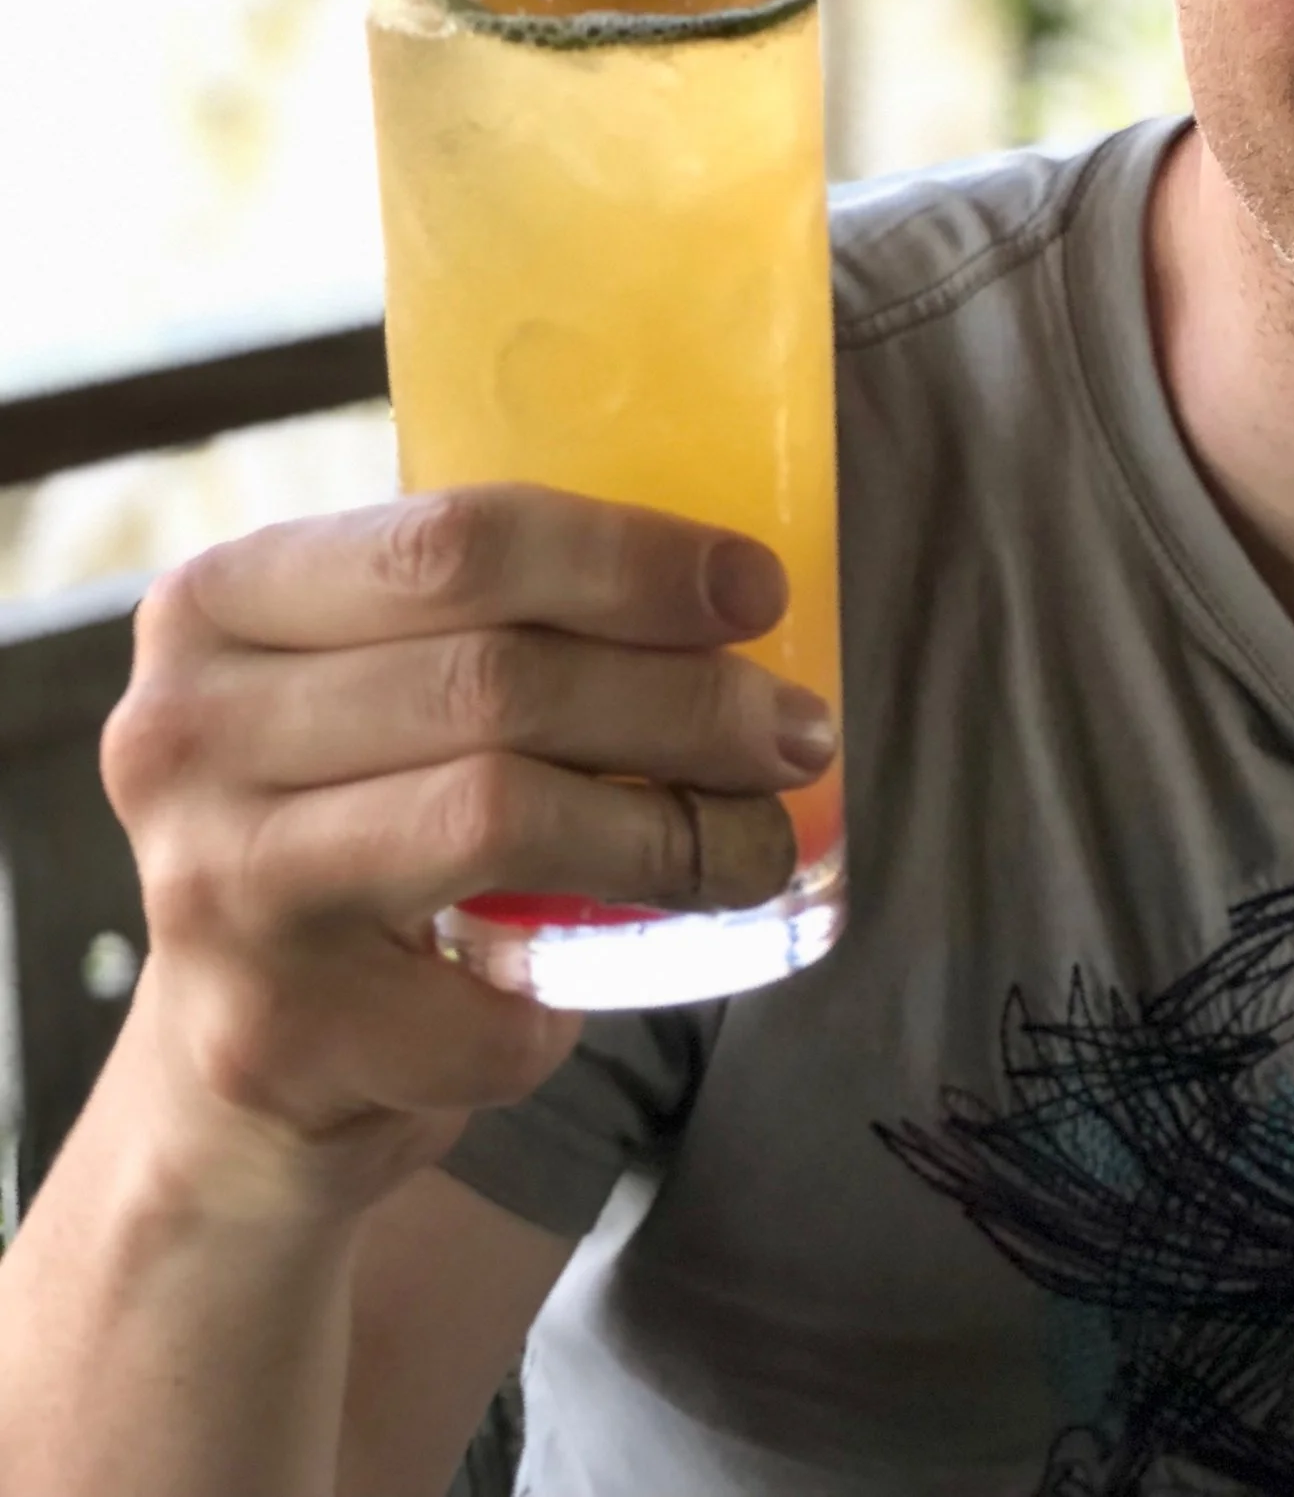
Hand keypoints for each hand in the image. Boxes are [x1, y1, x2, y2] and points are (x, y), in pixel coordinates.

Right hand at [99, 486, 824, 1210]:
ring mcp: (212, 885)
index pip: (456, 539)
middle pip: (497, 679)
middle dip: (683, 701)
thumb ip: (492, 615)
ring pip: (499, 817)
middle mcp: (181, 731)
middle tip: (796, 732)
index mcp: (220, 600)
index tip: (759, 589)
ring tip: (758, 845)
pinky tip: (592, 986)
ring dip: (670, 838)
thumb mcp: (372, 684)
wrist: (234, 1070)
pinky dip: (571, 999)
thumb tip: (742, 586)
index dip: (630, 559)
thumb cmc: (357, 821)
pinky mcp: (268, 1034)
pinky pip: (487, 1002)